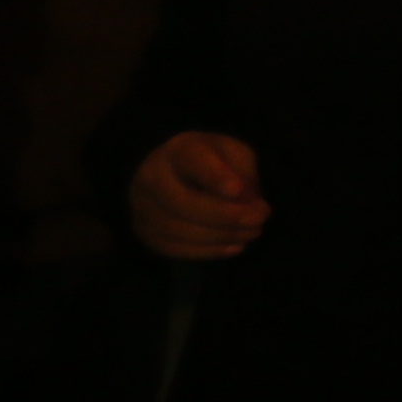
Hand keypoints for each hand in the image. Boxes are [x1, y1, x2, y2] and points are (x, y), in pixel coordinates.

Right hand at [129, 129, 269, 261]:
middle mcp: (152, 177)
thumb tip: (250, 205)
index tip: (237, 190)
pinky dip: (206, 251)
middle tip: (258, 220)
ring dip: (219, 237)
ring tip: (250, 234)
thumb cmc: (212, 161)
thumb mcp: (234, 154)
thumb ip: (244, 173)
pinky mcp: (144, 231)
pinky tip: (233, 247)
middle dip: (224, 216)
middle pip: (182, 202)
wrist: (176, 173)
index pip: (192, 161)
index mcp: (178, 150)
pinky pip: (172, 248)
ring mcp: (143, 206)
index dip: (215, 177)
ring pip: (177, 230)